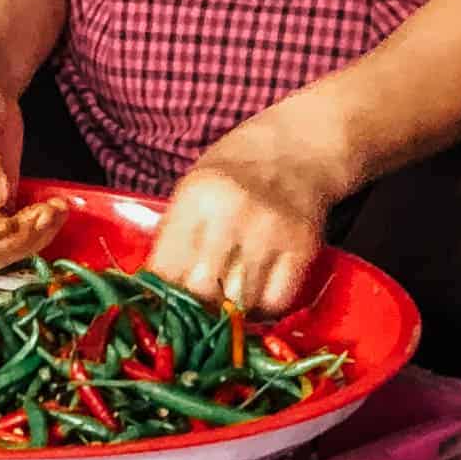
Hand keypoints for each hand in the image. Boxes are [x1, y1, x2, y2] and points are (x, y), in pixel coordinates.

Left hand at [147, 96, 343, 313]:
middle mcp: (232, 213)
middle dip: (197, 306)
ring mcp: (270, 231)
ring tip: (229, 295)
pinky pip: (276, 303)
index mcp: (196, 196)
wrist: (295, 149)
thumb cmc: (233, 172)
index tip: (166, 304)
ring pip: (240, 303)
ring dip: (231, 310)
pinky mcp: (303, 247)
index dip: (163, 296)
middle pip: (202, 291)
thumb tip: (157, 296)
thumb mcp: (192, 190)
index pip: (166, 270)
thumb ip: (175, 238)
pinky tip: (257, 289)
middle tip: (199, 305)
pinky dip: (264, 307)